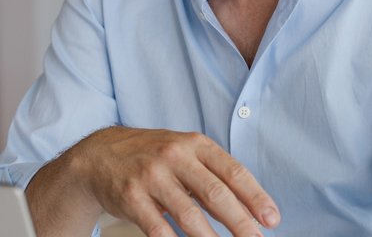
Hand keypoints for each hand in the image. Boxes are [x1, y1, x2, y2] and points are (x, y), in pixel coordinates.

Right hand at [65, 127, 279, 236]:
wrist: (100, 154)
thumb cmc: (152, 156)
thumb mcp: (185, 152)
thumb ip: (213, 174)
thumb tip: (250, 207)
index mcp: (195, 144)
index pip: (233, 172)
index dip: (256, 197)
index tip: (271, 219)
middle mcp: (175, 156)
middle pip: (215, 193)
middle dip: (240, 222)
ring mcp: (151, 176)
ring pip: (188, 214)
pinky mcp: (131, 196)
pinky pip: (157, 227)